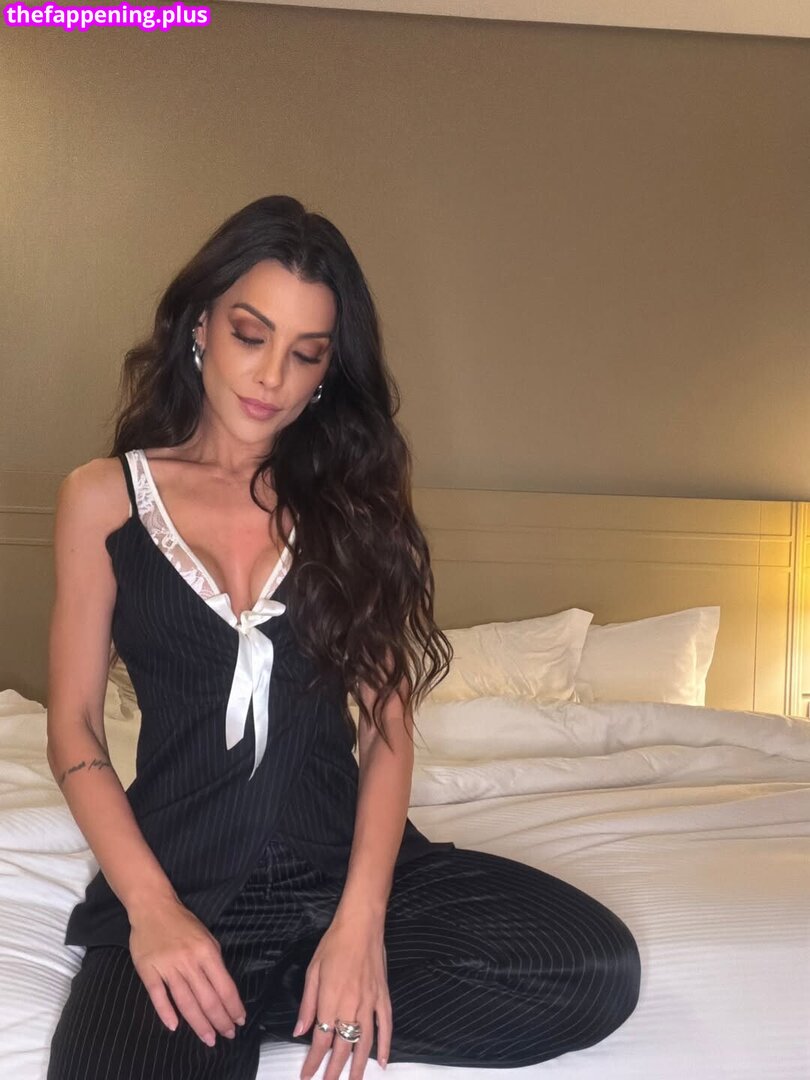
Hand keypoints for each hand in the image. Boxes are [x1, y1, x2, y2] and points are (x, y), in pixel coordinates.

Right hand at [129, 894, 246, 1046]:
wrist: (153, 907)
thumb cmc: (182, 924)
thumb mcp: (207, 938)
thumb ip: (213, 963)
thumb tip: (223, 991)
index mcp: (207, 951)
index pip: (224, 986)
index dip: (233, 1006)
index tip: (239, 1021)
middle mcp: (189, 960)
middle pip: (207, 998)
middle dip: (220, 1020)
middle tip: (227, 1036)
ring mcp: (168, 966)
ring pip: (186, 1001)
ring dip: (199, 1023)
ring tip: (208, 1038)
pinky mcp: (148, 970)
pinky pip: (158, 995)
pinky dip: (166, 1012)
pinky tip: (175, 1026)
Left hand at [294, 916, 391, 1079]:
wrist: (361, 924)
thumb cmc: (334, 943)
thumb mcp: (313, 971)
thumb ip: (307, 1004)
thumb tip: (299, 1031)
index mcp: (330, 1000)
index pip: (321, 1040)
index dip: (313, 1062)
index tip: (306, 1076)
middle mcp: (351, 1006)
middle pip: (342, 1047)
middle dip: (334, 1071)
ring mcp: (370, 1003)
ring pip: (364, 1043)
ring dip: (359, 1066)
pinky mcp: (383, 997)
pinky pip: (386, 1026)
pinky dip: (385, 1046)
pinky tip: (382, 1062)